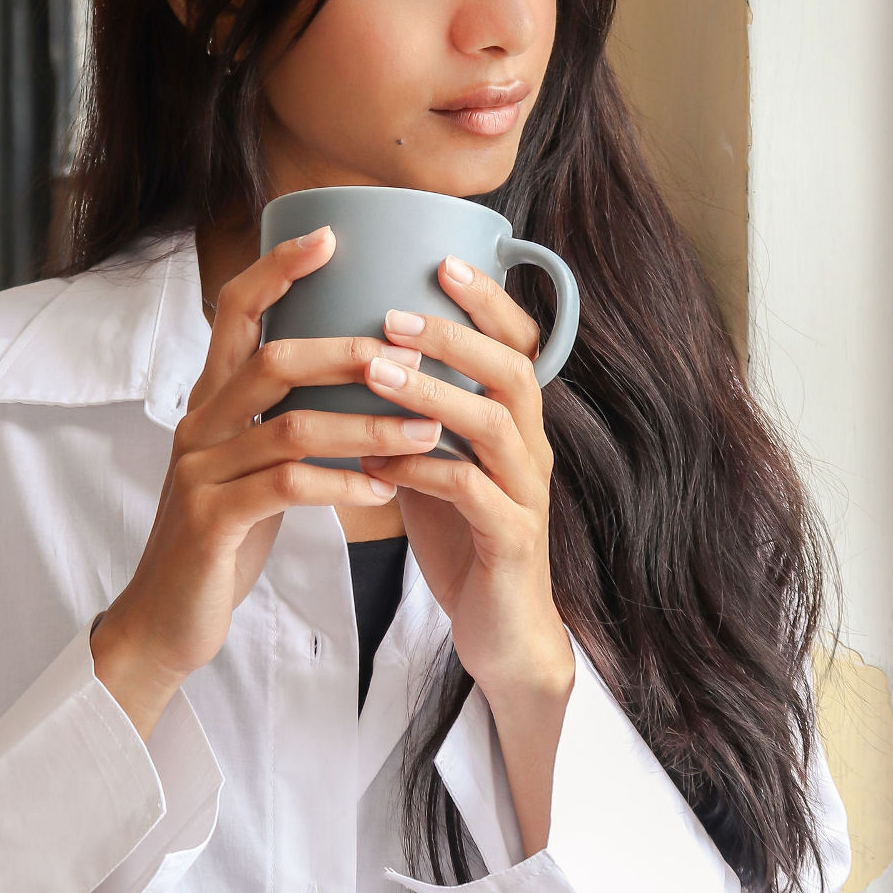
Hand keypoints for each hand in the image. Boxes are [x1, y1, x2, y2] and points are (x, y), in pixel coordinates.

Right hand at [94, 225, 443, 692]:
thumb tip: (355, 373)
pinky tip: (385, 492)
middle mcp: (199, 425)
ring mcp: (200, 472)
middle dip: (349, 354)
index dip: (278, 270)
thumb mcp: (250, 465)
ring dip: (367, 428)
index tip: (329, 236)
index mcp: (210, 402)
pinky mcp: (211, 521)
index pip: (235, 312)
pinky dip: (342, 485)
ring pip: (291, 427)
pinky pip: (285, 488)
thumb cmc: (225, 538)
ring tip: (425, 432)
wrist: (166, 620)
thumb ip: (284, 418)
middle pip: (273, 361)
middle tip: (415, 360)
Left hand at [357, 255, 573, 700]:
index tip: (441, 261)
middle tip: (391, 316)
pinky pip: (472, 492)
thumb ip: (417, 411)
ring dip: (432, 393)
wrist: (501, 632)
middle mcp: (532, 449)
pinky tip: (377, 462)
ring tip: (375, 373)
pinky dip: (422, 470)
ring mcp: (527, 494)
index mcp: (517, 423)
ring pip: (494, 425)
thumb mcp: (439, 459)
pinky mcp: (512, 541)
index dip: (488, 301)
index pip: (520, 344)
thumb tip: (360, 349)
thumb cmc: (463, 535)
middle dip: (453, 337)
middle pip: (513, 371)